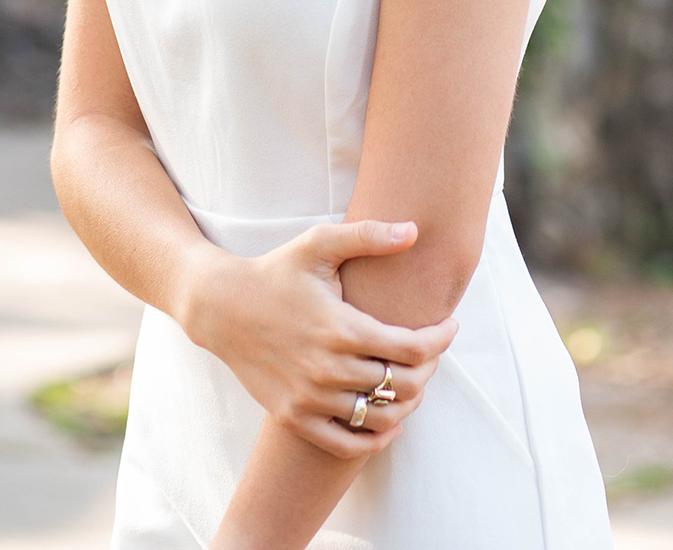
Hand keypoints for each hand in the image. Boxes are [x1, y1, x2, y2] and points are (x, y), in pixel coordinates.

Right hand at [181, 219, 456, 455]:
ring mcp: (310, 397)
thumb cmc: (276, 271)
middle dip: (428, 370)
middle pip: (402, 385)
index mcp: (341, 327)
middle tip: (430, 352)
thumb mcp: (318, 244)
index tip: (450, 326)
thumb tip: (414, 230)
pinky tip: (388, 422)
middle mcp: (329, 368)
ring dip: (407, 403)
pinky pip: (346, 443)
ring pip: (379, 417)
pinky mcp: (294, 417)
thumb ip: (367, 235)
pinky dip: (374, 438)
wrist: (223, 308)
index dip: (440, 340)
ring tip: (411, 381)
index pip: (411, 348)